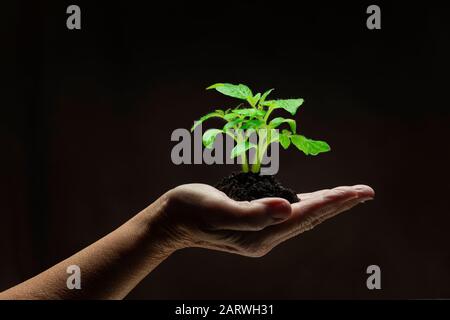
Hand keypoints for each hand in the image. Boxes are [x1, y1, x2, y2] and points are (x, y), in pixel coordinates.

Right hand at [158, 183, 373, 256]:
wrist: (171, 221)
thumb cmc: (189, 210)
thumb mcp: (216, 209)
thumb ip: (251, 213)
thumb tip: (287, 208)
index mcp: (259, 234)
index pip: (304, 214)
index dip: (332, 201)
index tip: (357, 191)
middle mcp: (265, 237)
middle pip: (311, 218)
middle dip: (340, 204)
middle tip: (366, 192)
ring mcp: (262, 233)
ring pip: (304, 217)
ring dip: (328, 205)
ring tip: (349, 195)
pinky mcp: (256, 225)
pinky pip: (291, 215)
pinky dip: (309, 206)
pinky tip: (317, 201)